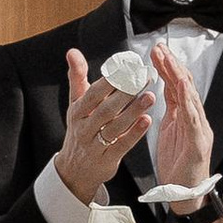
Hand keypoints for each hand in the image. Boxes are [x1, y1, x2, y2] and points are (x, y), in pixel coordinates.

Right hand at [56, 46, 153, 205]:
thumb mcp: (75, 104)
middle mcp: (84, 128)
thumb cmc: (79, 130)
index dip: (110, 79)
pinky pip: (122, 145)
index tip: (127, 65)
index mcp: (77, 111)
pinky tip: (147, 121)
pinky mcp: (107, 160)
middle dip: (126, 92)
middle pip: (106, 108)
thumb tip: (72, 52)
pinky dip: (135, 133)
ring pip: (115, 126)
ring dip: (133, 111)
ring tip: (150, 96)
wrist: (74, 170)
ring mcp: (95, 145)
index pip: (94, 93)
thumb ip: (77, 77)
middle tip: (144, 77)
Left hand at [150, 43, 215, 193]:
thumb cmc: (178, 164)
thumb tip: (161, 91)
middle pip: (185, 86)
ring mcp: (199, 129)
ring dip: (179, 77)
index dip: (167, 68)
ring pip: (190, 97)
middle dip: (172, 66)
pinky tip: (182, 87)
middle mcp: (195, 119)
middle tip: (159, 48)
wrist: (185, 193)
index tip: (155, 51)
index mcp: (185, 116)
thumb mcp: (169, 132)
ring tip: (169, 60)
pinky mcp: (198, 143)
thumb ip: (169, 112)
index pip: (176, 87)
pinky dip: (188, 101)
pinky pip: (193, 119)